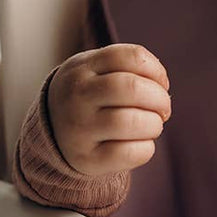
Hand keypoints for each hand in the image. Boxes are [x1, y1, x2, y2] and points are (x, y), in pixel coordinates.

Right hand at [47, 43, 171, 176]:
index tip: (161, 84)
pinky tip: (141, 144)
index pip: (131, 57)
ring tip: (152, 126)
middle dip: (160, 99)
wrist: (53, 131)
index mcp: (83, 67)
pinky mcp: (86, 159)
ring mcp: (78, 129)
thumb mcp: (98, 70)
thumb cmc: (91, 96)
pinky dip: (146, 148)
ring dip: (154, 124)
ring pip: (131, 122)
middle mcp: (77, 96)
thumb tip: (162, 88)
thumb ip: (129, 68)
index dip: (156, 70)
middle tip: (163, 109)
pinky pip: (128, 153)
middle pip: (131, 88)